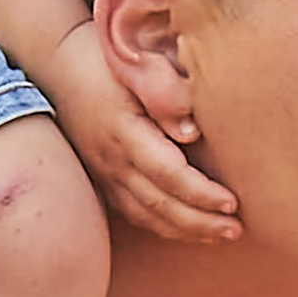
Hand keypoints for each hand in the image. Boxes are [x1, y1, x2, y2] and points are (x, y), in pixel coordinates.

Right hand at [45, 23, 238, 245]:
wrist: (60, 63)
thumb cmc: (107, 61)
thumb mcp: (136, 67)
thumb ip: (166, 96)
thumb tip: (193, 132)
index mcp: (123, 131)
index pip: (167, 173)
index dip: (201, 193)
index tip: (233, 203)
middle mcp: (111, 160)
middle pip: (159, 204)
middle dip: (201, 223)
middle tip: (236, 230)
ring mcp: (103, 173)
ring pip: (145, 215)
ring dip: (185, 230)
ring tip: (220, 235)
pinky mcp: (101, 179)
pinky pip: (133, 212)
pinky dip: (163, 225)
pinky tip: (188, 228)